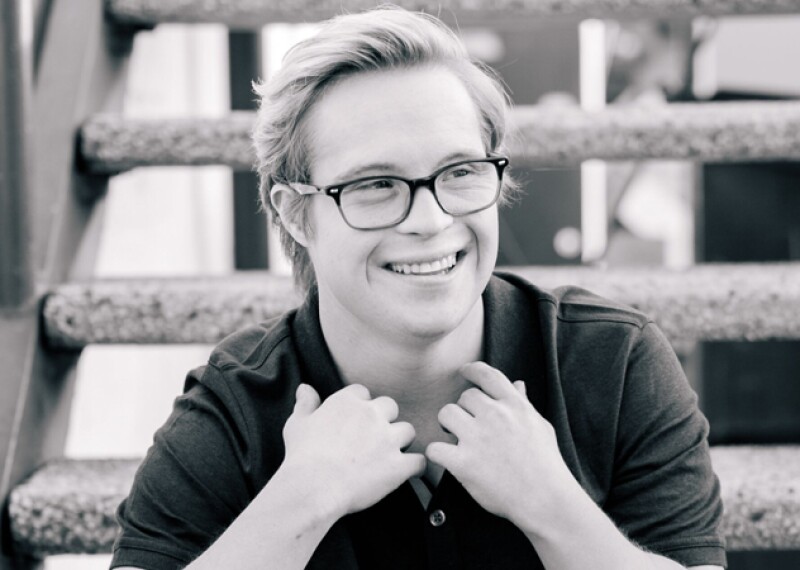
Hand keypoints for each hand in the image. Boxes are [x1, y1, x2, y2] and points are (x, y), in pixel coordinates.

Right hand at [281, 383, 425, 517]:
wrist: (313, 487)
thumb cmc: (302, 457)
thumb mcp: (297, 425)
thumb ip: (305, 404)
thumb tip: (305, 389)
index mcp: (347, 402)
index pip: (363, 393)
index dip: (360, 407)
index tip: (355, 421)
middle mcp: (371, 414)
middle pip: (390, 407)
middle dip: (385, 420)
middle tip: (373, 438)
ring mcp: (387, 439)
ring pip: (407, 430)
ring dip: (401, 441)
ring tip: (390, 455)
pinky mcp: (398, 465)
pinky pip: (419, 461)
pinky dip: (415, 468)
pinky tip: (409, 473)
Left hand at [426, 362, 577, 533]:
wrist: (546, 500)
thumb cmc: (546, 464)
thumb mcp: (540, 427)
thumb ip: (524, 403)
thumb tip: (518, 383)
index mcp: (515, 406)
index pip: (487, 375)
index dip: (472, 370)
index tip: (464, 371)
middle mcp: (495, 416)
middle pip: (464, 396)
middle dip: (464, 409)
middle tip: (468, 425)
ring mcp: (478, 438)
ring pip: (446, 413)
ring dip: (448, 425)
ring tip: (457, 438)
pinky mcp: (464, 463)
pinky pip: (435, 448)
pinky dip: (437, 453)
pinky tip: (446, 459)